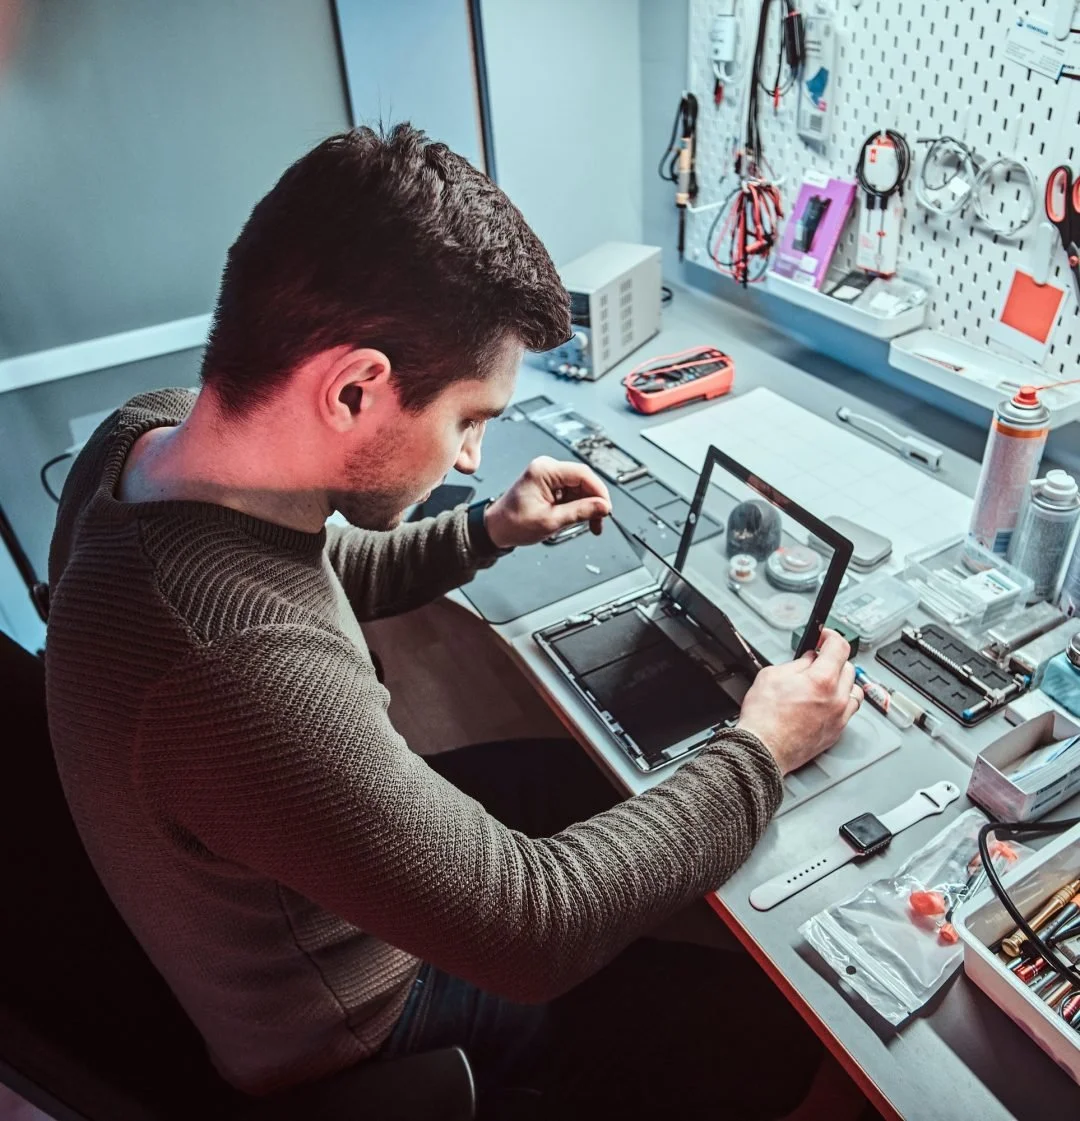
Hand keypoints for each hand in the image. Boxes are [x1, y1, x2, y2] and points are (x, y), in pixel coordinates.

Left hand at [484, 456, 611, 548]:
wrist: (496, 528)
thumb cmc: (513, 523)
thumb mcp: (551, 520)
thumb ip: (580, 512)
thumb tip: (602, 507)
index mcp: (544, 471)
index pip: (582, 474)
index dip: (599, 491)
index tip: (606, 508)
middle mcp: (547, 468)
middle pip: (584, 480)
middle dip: (594, 502)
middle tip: (599, 521)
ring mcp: (548, 475)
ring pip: (580, 488)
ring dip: (587, 506)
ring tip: (588, 524)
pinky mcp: (550, 484)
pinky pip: (572, 492)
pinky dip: (578, 506)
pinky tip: (577, 518)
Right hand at [736, 629, 861, 774]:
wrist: (763, 749)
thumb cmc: (764, 718)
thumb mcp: (771, 676)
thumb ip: (796, 664)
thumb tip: (808, 659)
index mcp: (822, 680)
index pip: (839, 647)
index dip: (831, 636)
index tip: (824, 636)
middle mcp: (837, 698)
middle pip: (849, 667)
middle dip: (833, 659)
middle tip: (817, 660)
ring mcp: (839, 717)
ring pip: (854, 690)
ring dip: (842, 681)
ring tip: (825, 681)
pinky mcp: (836, 732)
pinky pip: (849, 710)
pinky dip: (841, 701)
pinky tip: (825, 701)